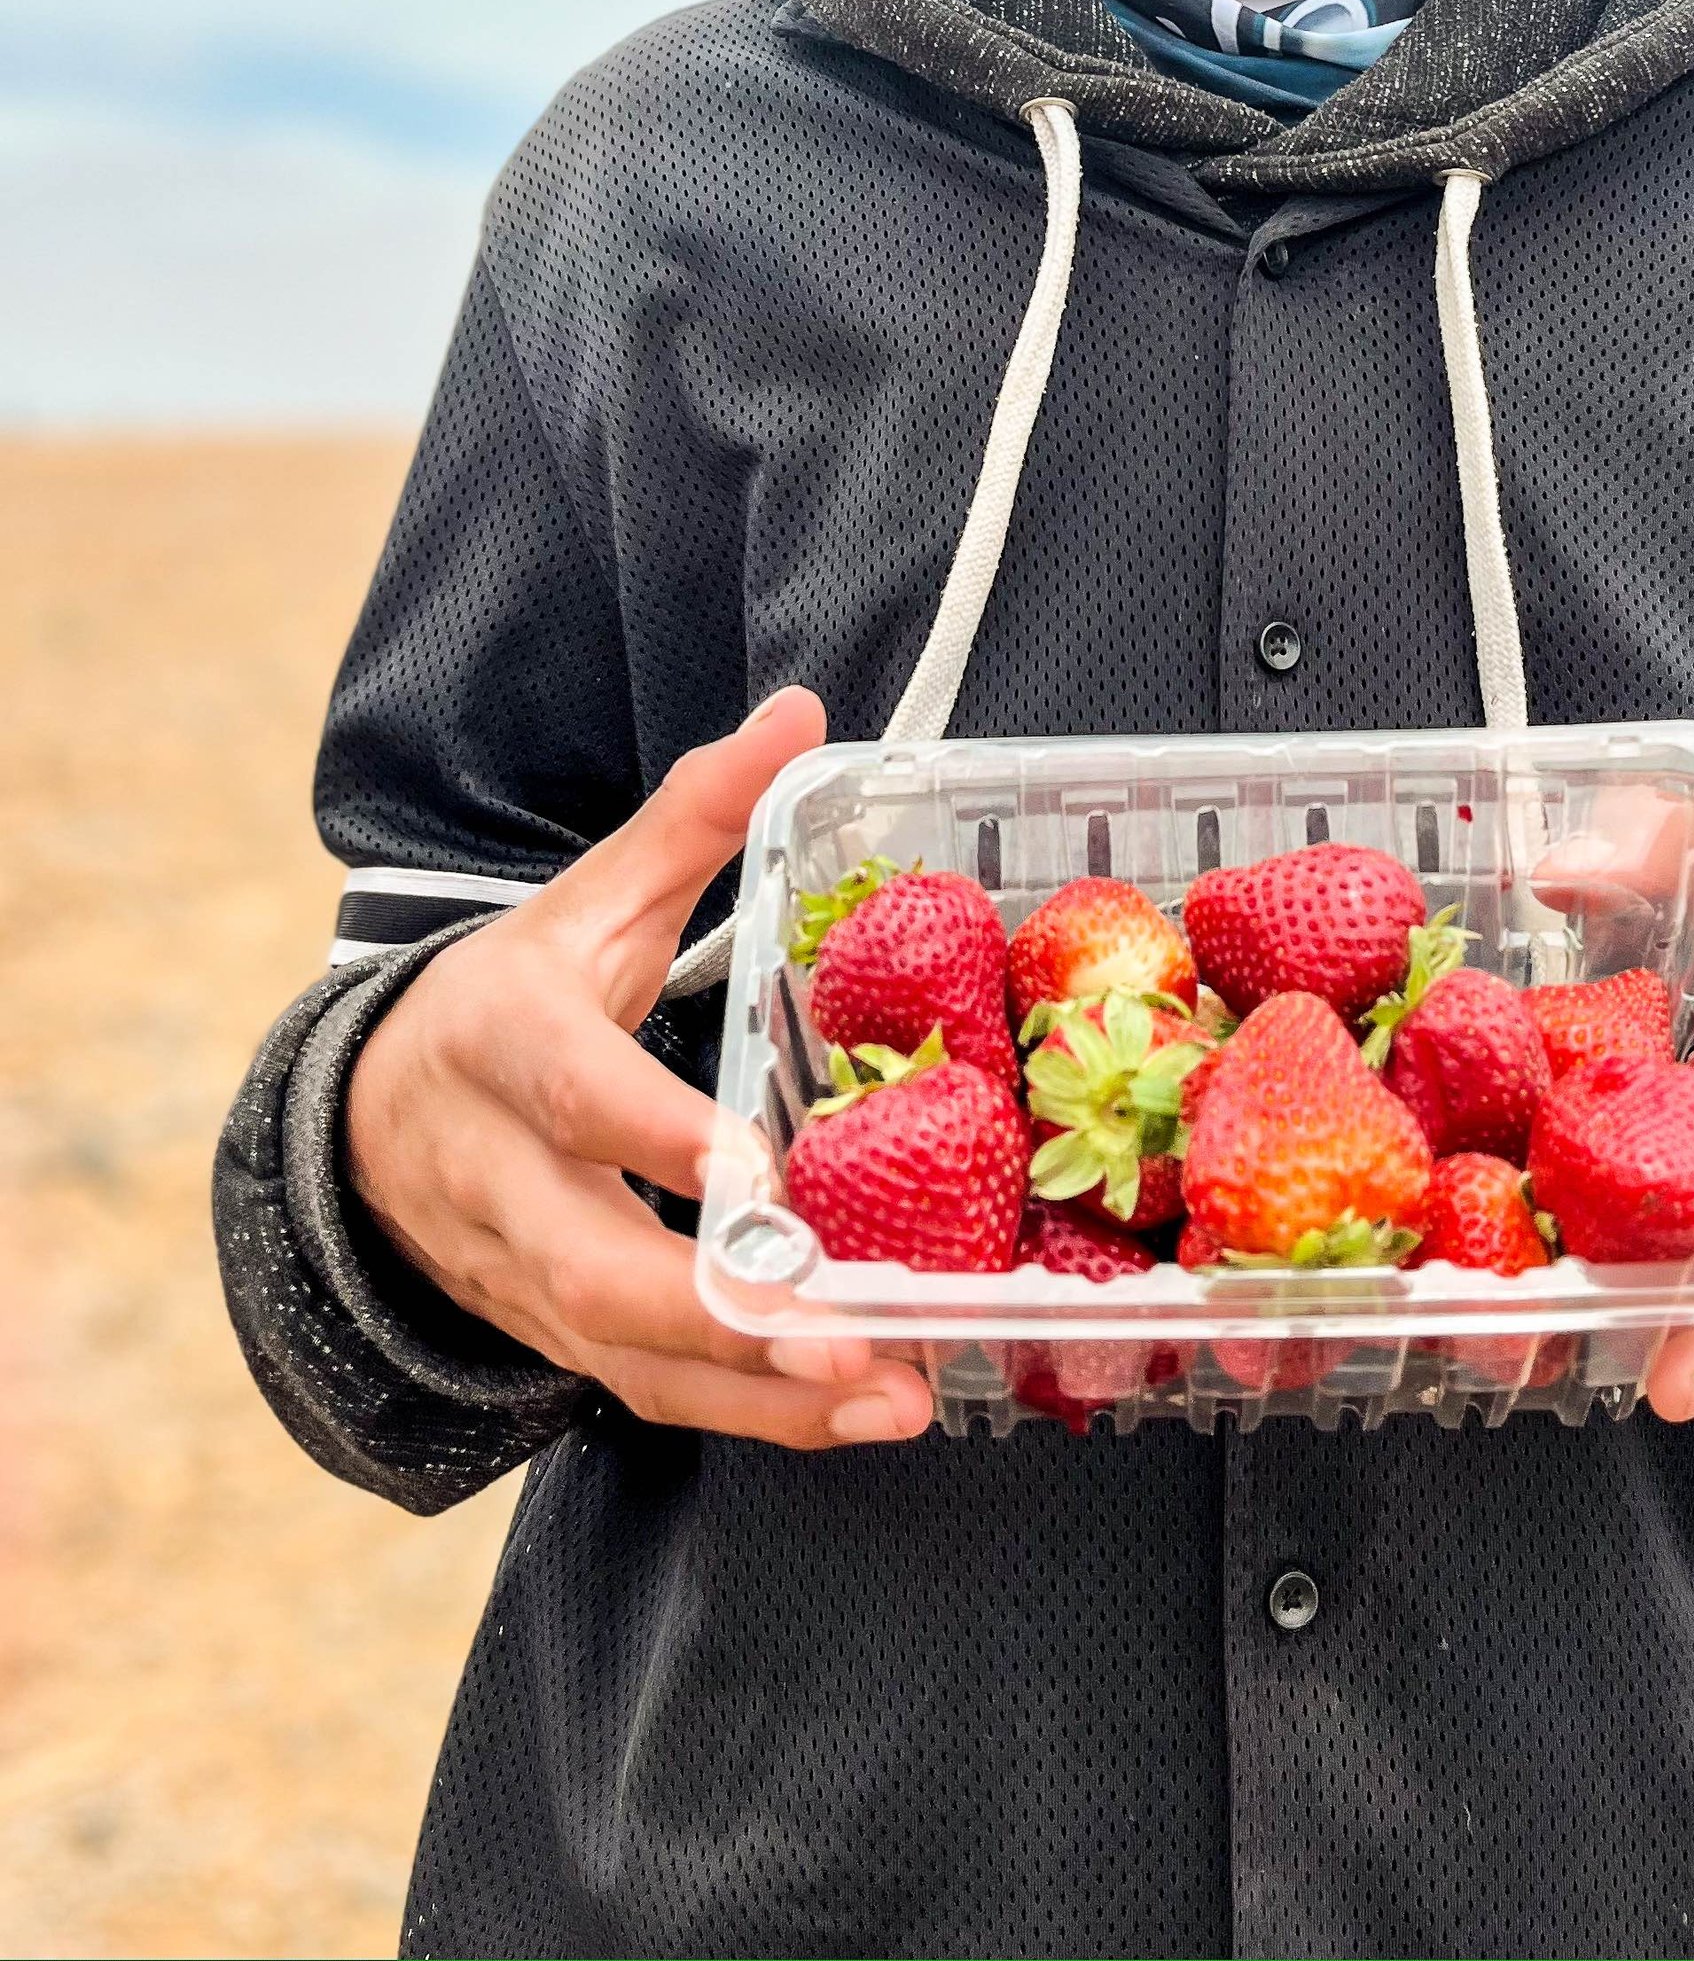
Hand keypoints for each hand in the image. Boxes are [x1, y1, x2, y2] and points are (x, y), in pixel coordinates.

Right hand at [344, 686, 934, 1449]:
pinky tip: (860, 1408)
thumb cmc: (511, 1000)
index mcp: (509, 1047)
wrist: (367, 1120)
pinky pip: (650, 1396)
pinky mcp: (555, 1339)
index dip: (658, 1139)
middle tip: (853, 1332)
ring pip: (630, 1358)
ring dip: (764, 1392)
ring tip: (892, 1390)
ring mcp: (523, 1276)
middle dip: (728, 1314)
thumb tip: (799, 711)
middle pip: (599, 1267)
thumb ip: (695, 815)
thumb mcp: (586, 898)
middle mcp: (503, 1179)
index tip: (754, 1171)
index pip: (579, 1098)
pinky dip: (756, 1416)